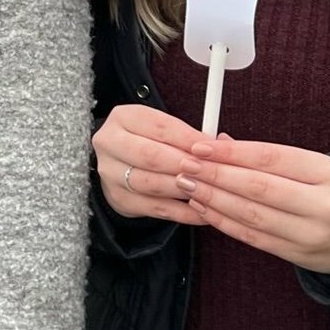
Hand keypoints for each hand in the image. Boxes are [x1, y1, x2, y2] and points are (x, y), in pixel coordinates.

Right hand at [93, 104, 207, 225]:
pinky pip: (156, 208)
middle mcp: (110, 143)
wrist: (119, 164)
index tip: (212, 148)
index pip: (160, 126)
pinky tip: (202, 210)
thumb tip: (219, 145)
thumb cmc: (148, 142)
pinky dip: (183, 211)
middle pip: (150, 155)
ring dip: (183, 188)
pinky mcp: (119, 199)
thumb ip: (186, 136)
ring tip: (206, 189)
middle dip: (184, 164)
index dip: (189, 139)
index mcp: (123, 118)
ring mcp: (110, 173)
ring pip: (151, 184)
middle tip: (208, 170)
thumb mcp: (161, 129)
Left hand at [173, 133, 329, 273]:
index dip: (232, 152)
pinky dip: (223, 222)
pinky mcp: (298, 256)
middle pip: (258, 188)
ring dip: (213, 199)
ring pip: (252, 215)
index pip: (271, 158)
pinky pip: (253, 237)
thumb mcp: (315, 166)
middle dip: (216, 175)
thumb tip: (222, 141)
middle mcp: (322, 205)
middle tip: (187, 166)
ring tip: (188, 185)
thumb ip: (269, 156)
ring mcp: (310, 234)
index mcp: (327, 173)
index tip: (201, 146)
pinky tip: (204, 208)